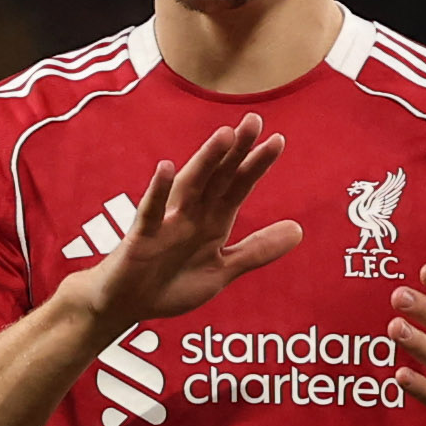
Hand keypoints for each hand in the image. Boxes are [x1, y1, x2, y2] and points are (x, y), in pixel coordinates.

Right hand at [72, 117, 298, 331]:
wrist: (126, 305)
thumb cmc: (170, 284)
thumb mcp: (222, 270)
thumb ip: (257, 250)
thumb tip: (299, 230)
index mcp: (212, 221)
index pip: (238, 187)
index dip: (256, 165)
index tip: (278, 141)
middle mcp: (191, 214)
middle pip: (217, 178)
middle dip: (236, 151)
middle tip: (254, 121)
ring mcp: (166, 223)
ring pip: (190, 186)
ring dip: (206, 161)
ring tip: (224, 136)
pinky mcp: (142, 237)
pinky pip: (150, 212)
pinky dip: (158, 191)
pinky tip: (165, 168)